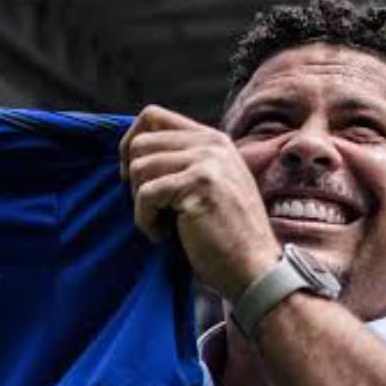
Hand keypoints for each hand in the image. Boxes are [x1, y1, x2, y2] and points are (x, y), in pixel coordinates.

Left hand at [120, 105, 280, 300]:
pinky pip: (146, 194)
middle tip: (152, 209)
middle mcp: (211, 144)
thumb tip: (131, 152)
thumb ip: (181, 163)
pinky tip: (164, 235)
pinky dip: (145, 221)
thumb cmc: (224, 236)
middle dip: (133, 180)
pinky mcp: (200, 184)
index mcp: (212, 140)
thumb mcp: (207, 186)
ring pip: (139, 168)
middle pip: (140, 143)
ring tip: (163, 223)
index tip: (133, 178)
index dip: (130, 144)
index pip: (152, 116)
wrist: (254, 268)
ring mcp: (207, 161)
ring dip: (140, 204)